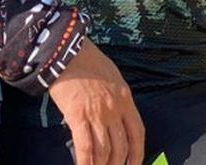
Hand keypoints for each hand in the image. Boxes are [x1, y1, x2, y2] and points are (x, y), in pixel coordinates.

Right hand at [47, 40, 144, 164]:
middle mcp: (114, 109)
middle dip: (117, 164)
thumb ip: (117, 98)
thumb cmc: (88, 60)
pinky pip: (85, 147)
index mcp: (125, 98)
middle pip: (120, 146)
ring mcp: (97, 114)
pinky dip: (85, 162)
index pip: (137, 133)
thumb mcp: (112, 77)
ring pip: (104, 151)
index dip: (137, 153)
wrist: (67, 51)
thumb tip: (115, 117)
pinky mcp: (77, 116)